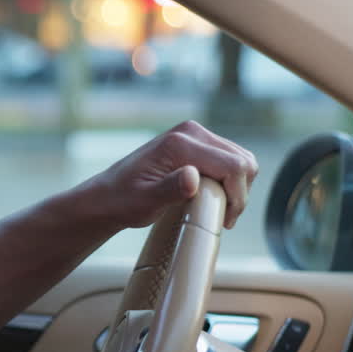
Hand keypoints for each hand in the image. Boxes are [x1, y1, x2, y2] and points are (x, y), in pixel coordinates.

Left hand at [92, 120, 257, 229]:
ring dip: (237, 187)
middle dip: (239, 192)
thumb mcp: (145, 201)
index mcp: (180, 143)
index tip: (225, 219)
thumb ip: (170, 189)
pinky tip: (214, 198)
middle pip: (243, 160)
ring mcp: (194, 135)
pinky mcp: (196, 143)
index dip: (237, 196)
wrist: (109, 194)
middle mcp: (190, 132)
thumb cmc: (123, 200)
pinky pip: (229, 160)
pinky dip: (230, 180)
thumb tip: (193, 177)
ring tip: (218, 210)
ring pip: (241, 160)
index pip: (233, 166)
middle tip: (223, 217)